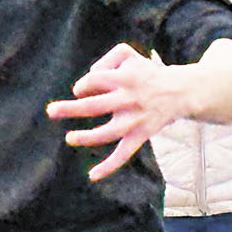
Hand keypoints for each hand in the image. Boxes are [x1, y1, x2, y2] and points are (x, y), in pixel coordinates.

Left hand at [45, 42, 192, 181]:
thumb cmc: (145, 72)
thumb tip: (88, 80)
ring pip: (107, 133)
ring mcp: (135, 120)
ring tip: (69, 138)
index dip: (83, 85)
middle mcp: (129, 99)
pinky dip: (109, 166)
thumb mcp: (128, 55)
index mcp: (125, 78)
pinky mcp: (140, 135)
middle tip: (50, 111)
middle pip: (95, 106)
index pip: (95, 80)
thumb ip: (106, 60)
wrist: (180, 91)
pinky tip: (92, 176)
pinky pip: (124, 154)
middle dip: (71, 109)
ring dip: (86, 137)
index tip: (81, 90)